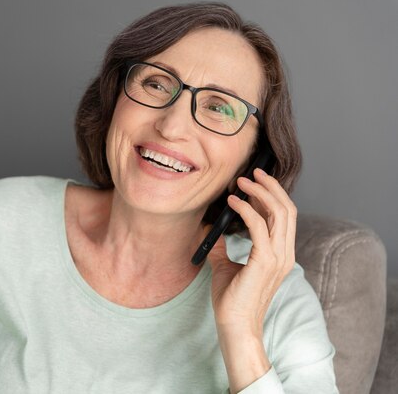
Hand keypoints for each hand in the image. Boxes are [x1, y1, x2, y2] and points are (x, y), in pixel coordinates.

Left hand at [205, 167, 296, 335]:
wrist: (235, 325)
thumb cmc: (232, 300)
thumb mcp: (224, 266)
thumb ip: (222, 246)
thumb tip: (210, 228)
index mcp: (280, 253)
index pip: (285, 215)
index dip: (271, 194)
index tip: (252, 182)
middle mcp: (284, 253)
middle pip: (287, 208)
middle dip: (270, 186)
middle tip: (252, 172)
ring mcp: (278, 257)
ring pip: (280, 212)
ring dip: (261, 192)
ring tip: (241, 181)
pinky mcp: (265, 261)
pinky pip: (259, 225)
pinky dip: (246, 209)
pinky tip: (232, 202)